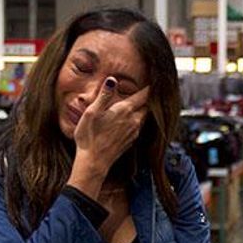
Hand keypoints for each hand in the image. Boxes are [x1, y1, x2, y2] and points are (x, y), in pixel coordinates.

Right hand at [68, 79, 149, 196]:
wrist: (94, 162)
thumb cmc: (89, 136)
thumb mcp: (92, 112)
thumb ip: (104, 95)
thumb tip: (112, 80)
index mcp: (124, 110)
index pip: (142, 95)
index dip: (148, 88)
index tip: (152, 82)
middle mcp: (133, 121)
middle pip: (145, 106)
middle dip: (145, 99)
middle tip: (144, 92)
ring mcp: (133, 132)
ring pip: (142, 117)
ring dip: (140, 110)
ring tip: (136, 104)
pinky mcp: (130, 141)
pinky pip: (138, 127)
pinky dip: (136, 121)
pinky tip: (128, 121)